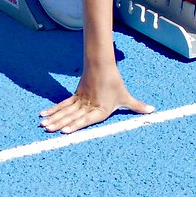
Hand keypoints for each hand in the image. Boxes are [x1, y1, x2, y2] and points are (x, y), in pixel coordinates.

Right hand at [39, 69, 153, 133]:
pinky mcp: (75, 96)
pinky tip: (44, 115)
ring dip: (54, 118)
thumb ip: (137, 106)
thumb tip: (152, 111)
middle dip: (59, 123)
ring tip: (43, 125)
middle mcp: (88, 106)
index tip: (65, 131)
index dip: (75, 125)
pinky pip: (63, 105)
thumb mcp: (125, 97)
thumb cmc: (114, 83)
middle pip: (72, 116)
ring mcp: (80, 101)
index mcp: (100, 109)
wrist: (102, 65)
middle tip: (47, 130)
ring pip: (65, 111)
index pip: (86, 119)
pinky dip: (53, 110)